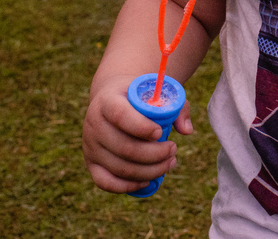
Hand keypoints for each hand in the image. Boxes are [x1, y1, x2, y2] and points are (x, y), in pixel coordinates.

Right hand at [82, 75, 193, 193]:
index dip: (141, 127)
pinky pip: (106, 182)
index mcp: (108, 101)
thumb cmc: (141, 97)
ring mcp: (90, 146)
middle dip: (155, 154)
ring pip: (120, 168)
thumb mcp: (158, 92)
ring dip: (150, 170)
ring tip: (170, 162)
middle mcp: (94, 124)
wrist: (113, 99)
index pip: (120, 115)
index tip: (160, 133)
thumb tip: (187, 131)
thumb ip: (177, 107)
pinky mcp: (91, 163)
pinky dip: (129, 185)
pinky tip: (148, 180)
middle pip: (124, 147)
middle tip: (173, 150)